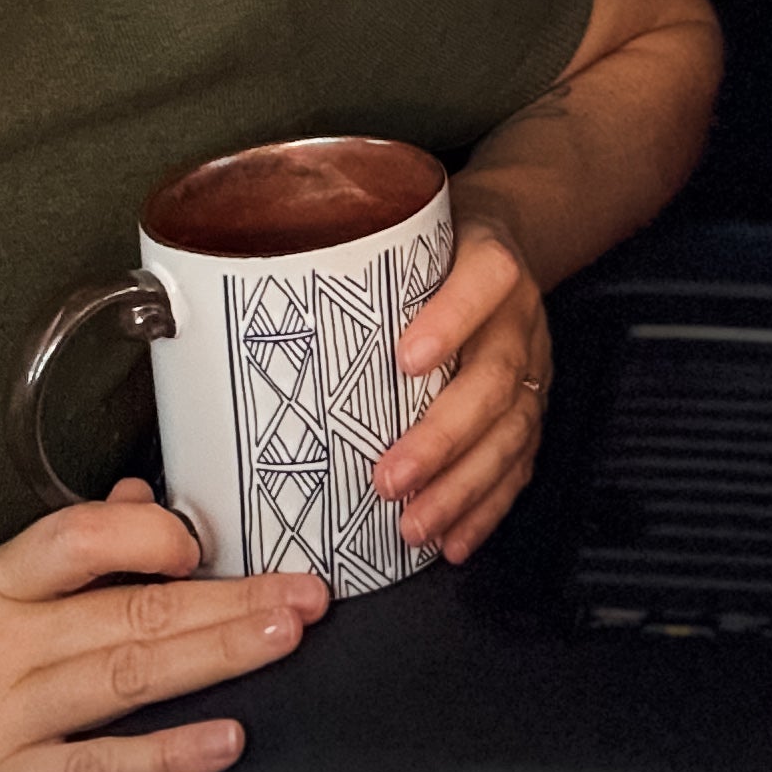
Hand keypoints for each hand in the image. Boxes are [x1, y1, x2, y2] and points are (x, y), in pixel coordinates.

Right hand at [0, 479, 325, 771]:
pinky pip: (97, 769)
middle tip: (304, 592)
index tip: (214, 541)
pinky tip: (222, 739)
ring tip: (283, 637)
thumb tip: (145, 504)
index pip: (76, 539)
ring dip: (218, 654)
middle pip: (130, 610)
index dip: (150, 534)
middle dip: (232, 598)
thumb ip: (65, 557)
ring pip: (126, 676)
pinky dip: (167, 755)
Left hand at [375, 201, 551, 561]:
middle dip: (443, 437)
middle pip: (494, 377)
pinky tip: (453, 540)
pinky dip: (487, 507)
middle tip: (388, 479)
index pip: (485, 279)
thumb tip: (237, 292)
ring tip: (413, 526)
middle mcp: (518, 317)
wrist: (495, 251)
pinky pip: (519, 463)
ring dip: (463, 487)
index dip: (452, 320)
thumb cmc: (431, 248)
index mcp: (489, 260)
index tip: (406, 361)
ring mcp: (533, 366)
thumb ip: (344, 253)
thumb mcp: (400, 231)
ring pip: (512, 431)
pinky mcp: (531, 407)